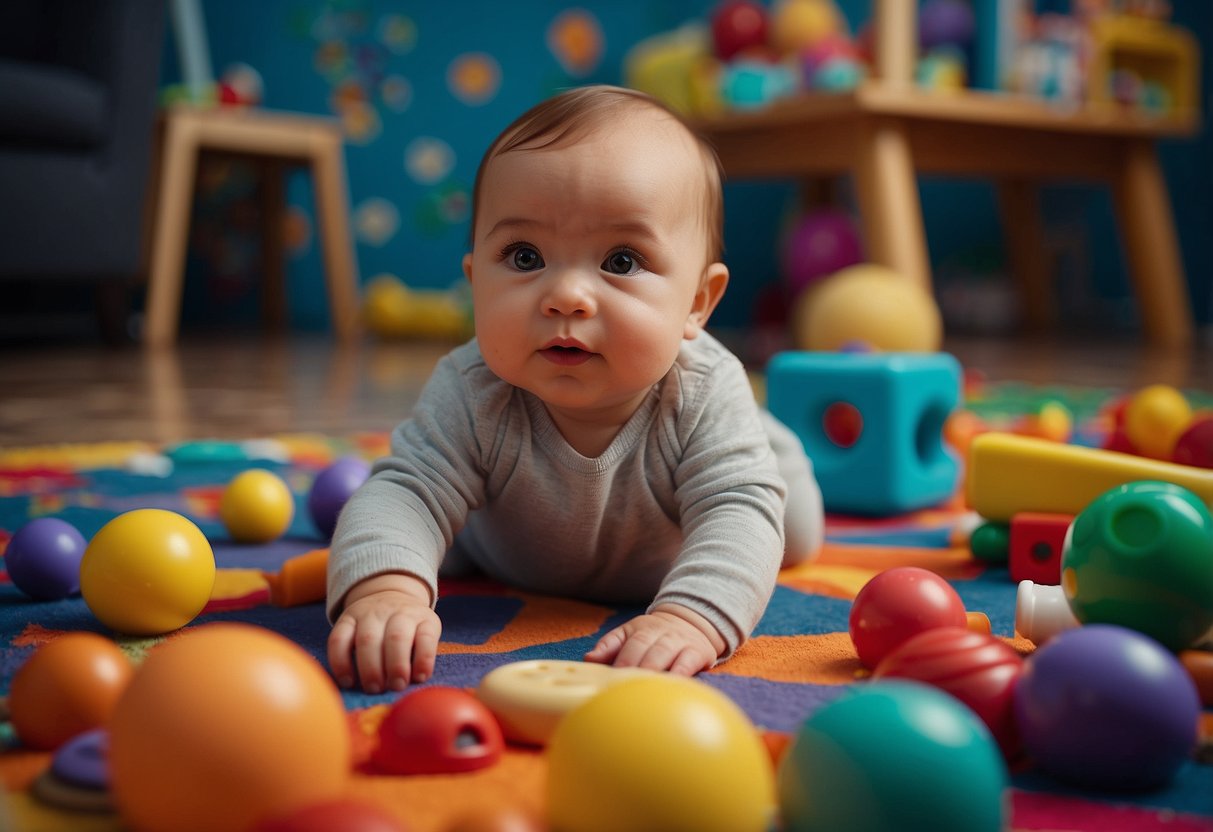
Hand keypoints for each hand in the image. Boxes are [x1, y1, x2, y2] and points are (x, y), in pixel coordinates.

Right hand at [327, 573, 440, 693]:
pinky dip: (341, 663)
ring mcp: (370, 613)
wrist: (389, 594)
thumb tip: (413, 682)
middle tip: (394, 687)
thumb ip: (420, 655)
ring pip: (368, 639)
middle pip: (397, 638)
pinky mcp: (346, 618)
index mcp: (421, 618)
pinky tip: (348, 681)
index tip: (419, 678)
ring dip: (370, 668)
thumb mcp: (423, 634)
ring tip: (374, 688)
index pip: (425, 636)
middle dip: (396, 667)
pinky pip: (338, 639)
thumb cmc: (409, 629)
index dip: (423, 659)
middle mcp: (396, 612)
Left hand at [584, 604, 724, 675]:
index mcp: (639, 629)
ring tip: (643, 690)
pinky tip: (671, 687)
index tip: (611, 678)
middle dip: (633, 667)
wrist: (691, 621)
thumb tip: (589, 659)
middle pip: (643, 648)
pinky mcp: (697, 652)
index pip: (626, 643)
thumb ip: (609, 646)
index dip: (619, 661)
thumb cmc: (653, 635)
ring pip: (663, 654)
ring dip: (653, 671)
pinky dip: (679, 674)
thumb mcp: (630, 634)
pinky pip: (687, 663)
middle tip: (624, 688)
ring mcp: (679, 641)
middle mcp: (659, 633)